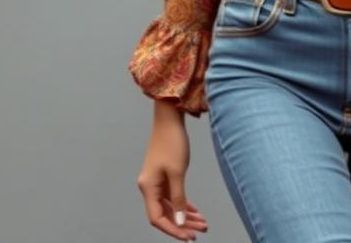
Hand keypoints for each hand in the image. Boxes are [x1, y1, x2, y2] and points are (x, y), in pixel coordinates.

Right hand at [136, 102, 209, 238]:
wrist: (170, 119)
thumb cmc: (172, 142)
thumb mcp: (177, 172)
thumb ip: (179, 199)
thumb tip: (180, 221)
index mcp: (148, 188)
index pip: (157, 218)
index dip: (172, 229)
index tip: (188, 237)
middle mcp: (150, 187)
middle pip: (165, 214)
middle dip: (182, 224)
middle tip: (200, 232)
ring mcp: (157, 181)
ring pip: (171, 206)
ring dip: (186, 215)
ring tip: (203, 223)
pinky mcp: (164, 175)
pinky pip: (173, 196)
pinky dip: (184, 204)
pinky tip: (195, 211)